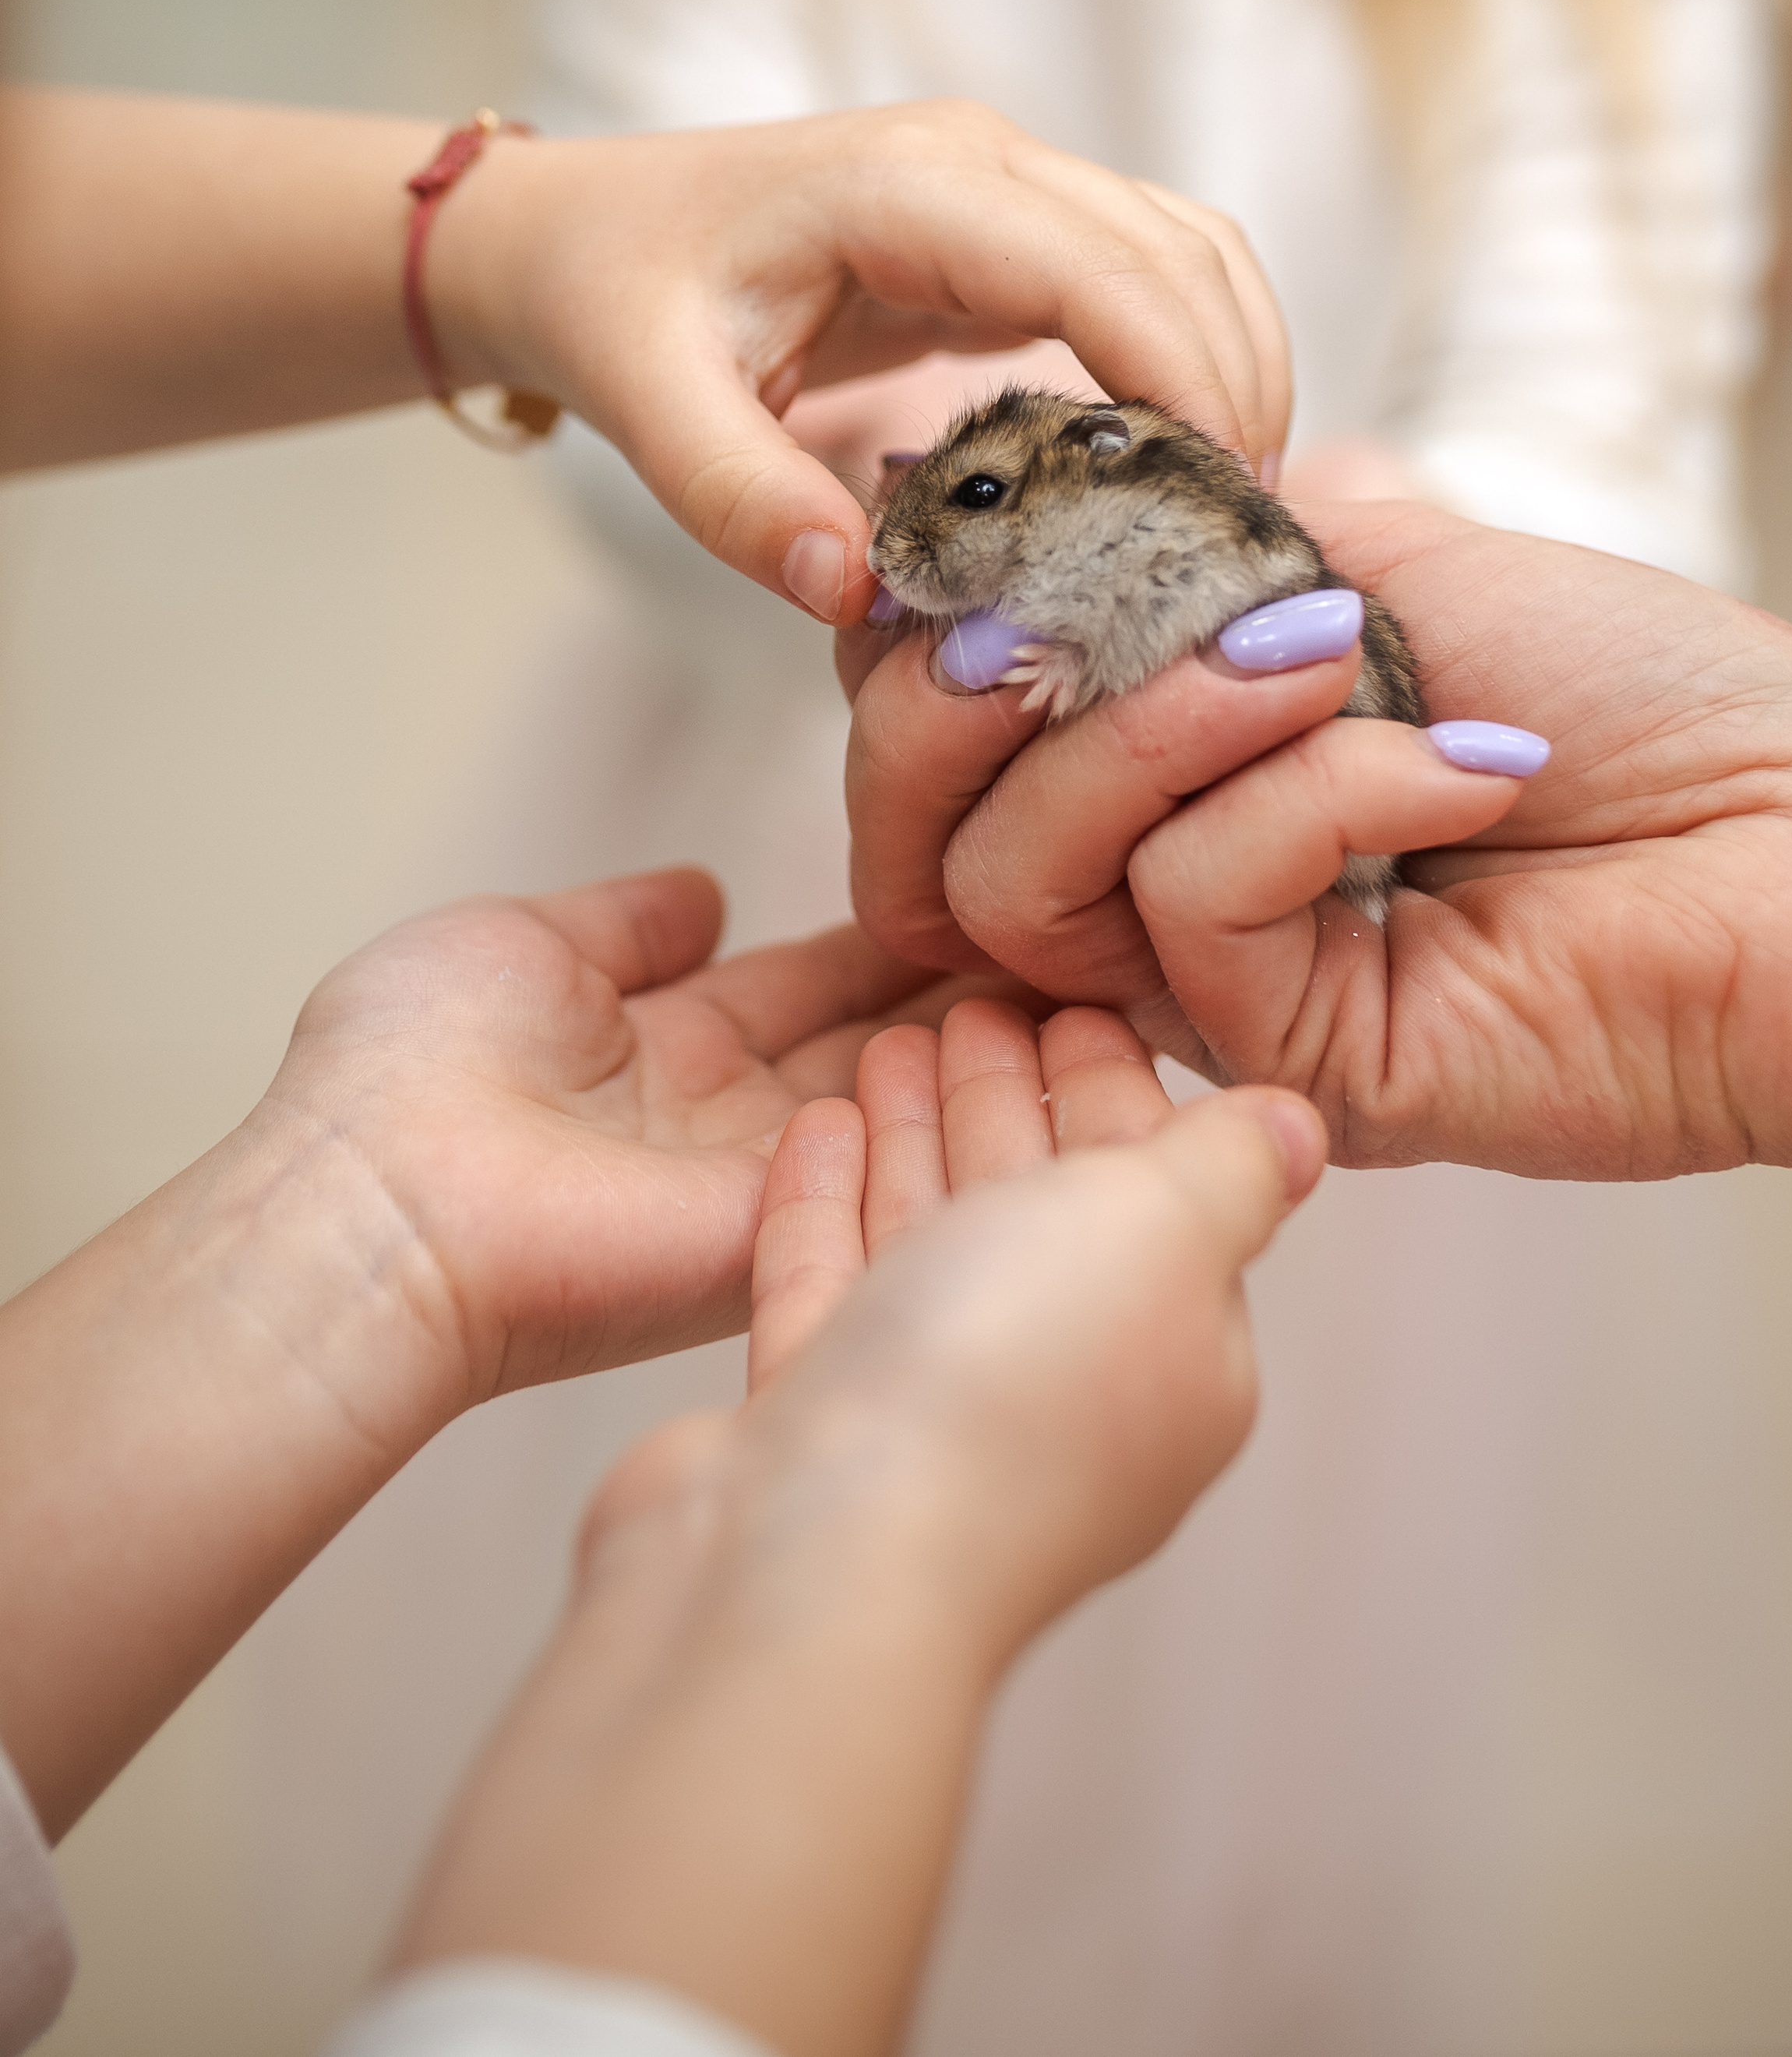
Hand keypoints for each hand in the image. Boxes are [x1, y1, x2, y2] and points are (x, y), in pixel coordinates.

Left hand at [0, 868, 986, 1837]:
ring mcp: (759, 1176)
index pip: (803, 983)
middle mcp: (723, 1111)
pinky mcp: (783, 1228)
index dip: (882, 939)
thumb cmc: (407, 1068)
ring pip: (900, 1093)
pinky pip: (894, 1161)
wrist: (381, 1198)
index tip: (965, 886)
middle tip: (1060, 925)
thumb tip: (704, 892)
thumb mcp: (521, 943)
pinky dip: (971, 1104)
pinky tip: (1053, 1042)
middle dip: (958, 983)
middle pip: (870, 1038)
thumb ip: (625, 922)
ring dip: (985, 1035)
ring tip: (1086, 963)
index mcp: (659, 1039)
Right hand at [389, 1006, 1322, 2056]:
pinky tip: (817, 1126)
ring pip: (931, 1247)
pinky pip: (828, 1293)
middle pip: (1043, 1214)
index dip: (1119, 1082)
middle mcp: (1059, 1398)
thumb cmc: (1005, 1394)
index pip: (1162, 1192)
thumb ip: (1228, 1167)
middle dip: (1015, 1099)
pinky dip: (828, 1205)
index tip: (1073, 991)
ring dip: (919, 1135)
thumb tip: (1299, 1132)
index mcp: (1174, 1362)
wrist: (819, 1569)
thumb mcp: (1161, 1231)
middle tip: (978, 994)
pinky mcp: (814, 1433)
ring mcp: (929, 1421)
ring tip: (893, 1039)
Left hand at [429, 101, 1289, 622]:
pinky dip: (1194, 356)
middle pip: (1182, 253)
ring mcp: (1005, 183)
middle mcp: (979, 160)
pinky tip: (1178, 467)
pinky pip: (1151, 273)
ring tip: (1228, 511)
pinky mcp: (1012, 227)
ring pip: (1191, 253)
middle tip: (1241, 541)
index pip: (1107, 268)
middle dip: (1237, 390)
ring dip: (1236, 368)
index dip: (1189, 379)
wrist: (573, 233)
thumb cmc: (611, 299)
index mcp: (906, 186)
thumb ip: (742, 501)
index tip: (1225, 506)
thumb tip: (860, 593)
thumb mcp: (648, 403)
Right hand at [838, 503, 1791, 1281]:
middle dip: (958, 693)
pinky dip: (1307, 795)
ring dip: (1152, 722)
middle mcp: (1167, 893)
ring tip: (1324, 654)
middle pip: (927, 833)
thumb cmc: (1645, 698)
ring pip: (1020, 877)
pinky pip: (1189, 907)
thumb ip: (1207, 533)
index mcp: (1173, 775)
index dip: (925, 632)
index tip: (987, 527)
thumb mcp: (1395, 554)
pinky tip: (1454, 762)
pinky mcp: (1291, 1059)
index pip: (949, 737)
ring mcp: (1221, 991)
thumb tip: (1061, 480)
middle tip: (1048, 609)